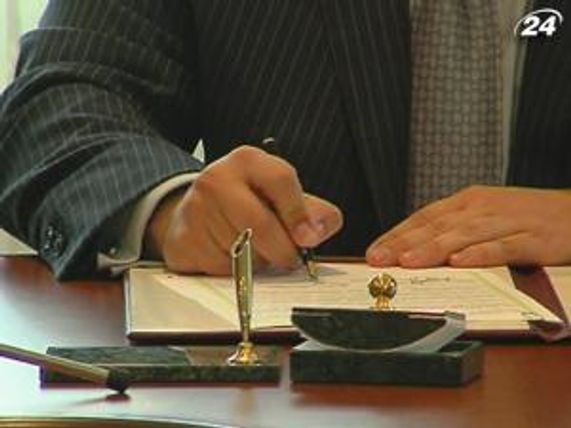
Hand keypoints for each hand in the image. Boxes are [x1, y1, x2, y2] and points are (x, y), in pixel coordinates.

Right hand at [145, 145, 342, 274]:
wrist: (195, 211)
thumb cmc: (247, 203)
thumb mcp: (281, 196)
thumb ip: (312, 211)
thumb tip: (316, 231)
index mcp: (248, 161)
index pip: (280, 180)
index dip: (298, 214)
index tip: (308, 239)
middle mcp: (217, 179)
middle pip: (260, 223)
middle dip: (281, 249)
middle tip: (289, 258)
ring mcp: (195, 209)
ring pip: (241, 251)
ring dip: (257, 262)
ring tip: (253, 249)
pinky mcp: (182, 239)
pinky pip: (220, 268)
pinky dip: (233, 272)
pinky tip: (230, 255)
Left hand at [366, 185, 570, 267]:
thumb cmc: (525, 218)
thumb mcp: (484, 218)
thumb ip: (453, 232)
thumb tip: (414, 252)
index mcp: (467, 203)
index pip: (424, 218)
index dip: (397, 235)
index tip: (374, 252)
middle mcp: (482, 208)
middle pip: (437, 226)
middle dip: (404, 244)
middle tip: (378, 260)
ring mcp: (507, 221)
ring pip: (463, 235)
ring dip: (433, 248)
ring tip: (407, 261)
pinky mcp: (534, 238)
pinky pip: (504, 246)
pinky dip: (481, 253)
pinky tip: (460, 262)